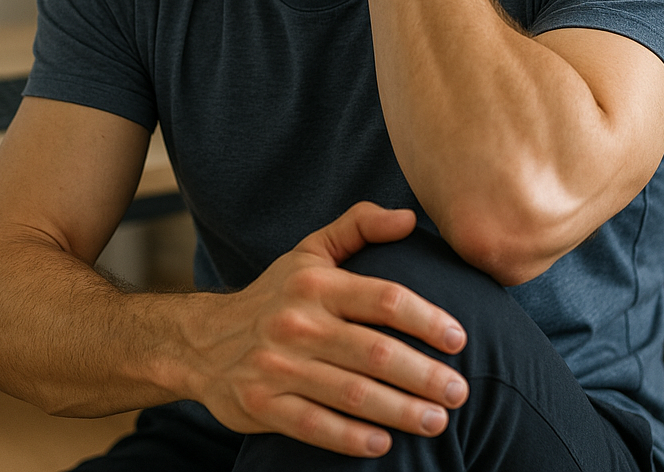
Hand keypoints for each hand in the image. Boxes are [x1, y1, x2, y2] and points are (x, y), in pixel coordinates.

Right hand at [190, 202, 468, 457]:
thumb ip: (359, 226)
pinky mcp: (260, 404)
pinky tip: (384, 445)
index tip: (459, 339)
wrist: (203, 339)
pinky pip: (314, 426)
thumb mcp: (311, 252)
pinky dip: (351, 437)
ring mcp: (277, 366)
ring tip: (437, 421)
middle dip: (423, 374)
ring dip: (400, 411)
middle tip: (460, 391)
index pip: (384, 299)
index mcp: (316, 284)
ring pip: (351, 393)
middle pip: (375, 352)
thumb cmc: (275, 294)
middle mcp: (297, 322)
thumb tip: (410, 217)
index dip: (427, 319)